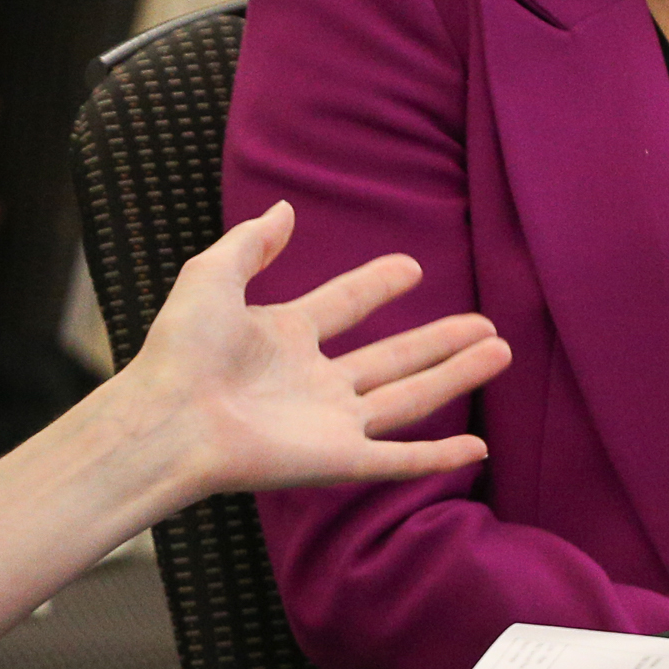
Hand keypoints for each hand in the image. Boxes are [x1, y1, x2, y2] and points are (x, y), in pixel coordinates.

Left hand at [121, 202, 505, 504]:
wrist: (168, 417)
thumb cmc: (180, 350)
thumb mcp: (212, 277)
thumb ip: (251, 243)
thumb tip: (283, 208)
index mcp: (284, 336)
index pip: (343, 305)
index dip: (376, 286)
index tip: (410, 267)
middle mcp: (314, 381)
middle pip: (393, 358)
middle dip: (440, 341)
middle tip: (486, 324)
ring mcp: (330, 422)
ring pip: (409, 398)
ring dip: (455, 377)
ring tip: (499, 352)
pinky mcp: (339, 459)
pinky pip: (400, 459)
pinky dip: (439, 456)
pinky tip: (478, 448)